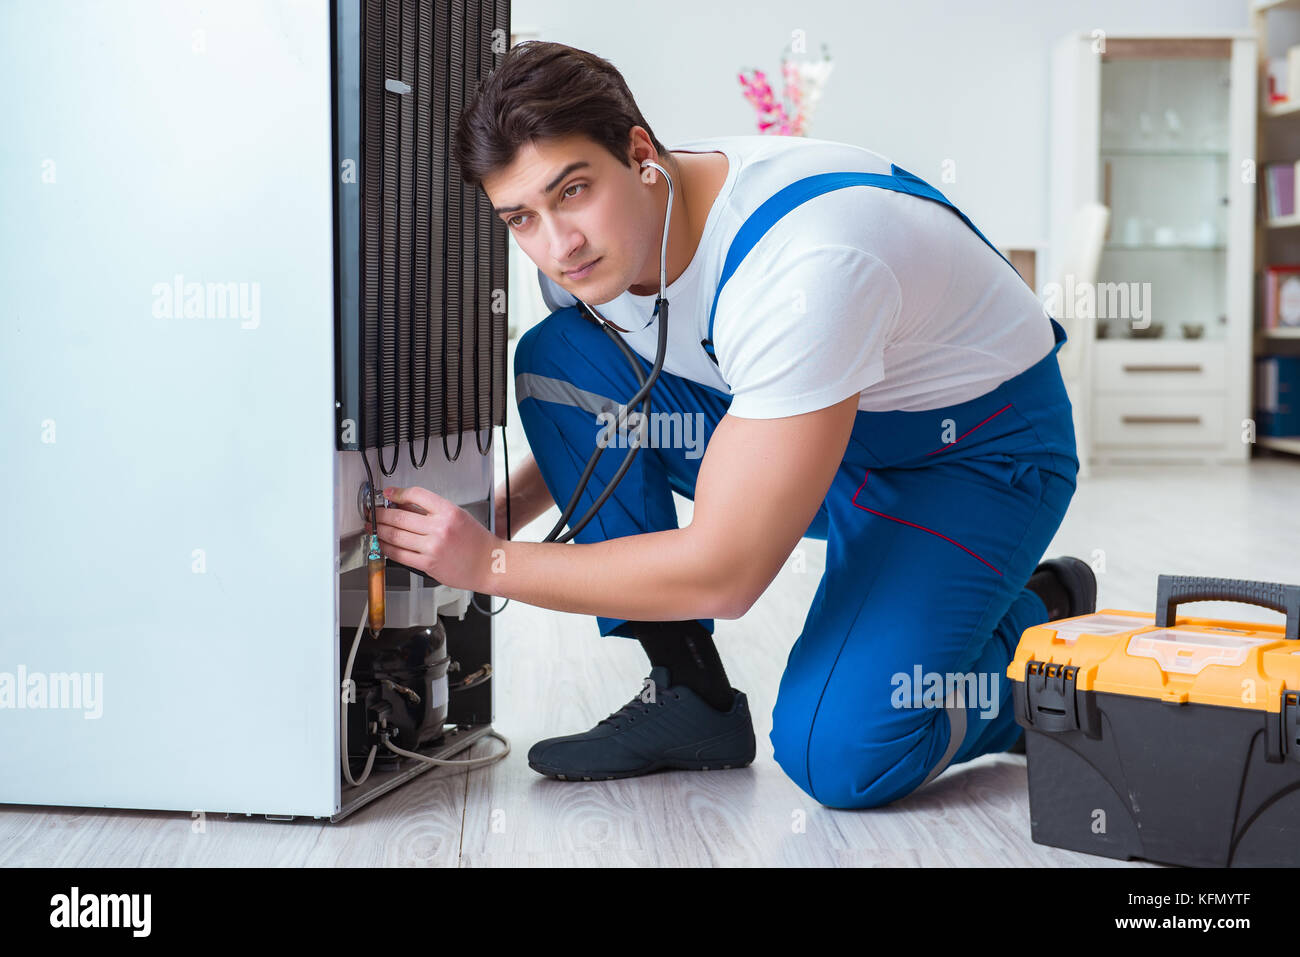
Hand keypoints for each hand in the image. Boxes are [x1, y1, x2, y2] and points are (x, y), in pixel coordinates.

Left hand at [374, 485, 498, 591]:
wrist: (489, 564)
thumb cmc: (477, 542)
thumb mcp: (459, 517)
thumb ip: (432, 511)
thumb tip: (405, 506)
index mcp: (449, 512)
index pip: (416, 495)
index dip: (398, 493)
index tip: (388, 494)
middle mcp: (440, 529)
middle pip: (399, 516)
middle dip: (380, 513)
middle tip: (373, 512)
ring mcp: (432, 547)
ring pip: (395, 535)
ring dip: (379, 530)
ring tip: (373, 527)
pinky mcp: (427, 564)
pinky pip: (399, 554)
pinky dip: (386, 547)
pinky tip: (382, 543)